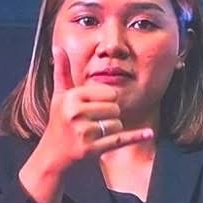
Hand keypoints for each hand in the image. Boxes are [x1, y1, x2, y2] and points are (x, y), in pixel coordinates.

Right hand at [19, 48, 153, 202]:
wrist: (52, 156)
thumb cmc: (59, 122)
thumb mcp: (59, 96)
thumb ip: (62, 71)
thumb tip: (58, 47)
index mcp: (71, 97)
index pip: (108, 93)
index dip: (107, 101)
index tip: (94, 107)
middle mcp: (75, 113)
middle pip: (115, 108)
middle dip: (110, 116)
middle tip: (94, 123)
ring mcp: (83, 132)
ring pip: (118, 124)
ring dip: (112, 129)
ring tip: (94, 133)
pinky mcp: (91, 149)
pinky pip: (120, 139)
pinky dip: (136, 136)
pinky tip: (149, 133)